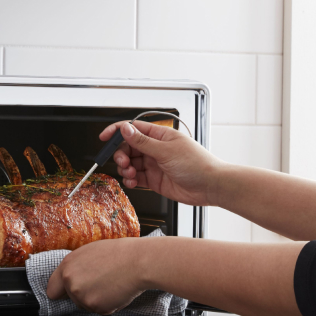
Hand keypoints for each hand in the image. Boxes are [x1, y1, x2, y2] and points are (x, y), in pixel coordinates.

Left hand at [46, 238, 147, 314]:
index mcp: (67, 266)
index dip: (61, 291)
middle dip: (82, 294)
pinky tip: (114, 291)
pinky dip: (106, 305)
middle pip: (70, 298)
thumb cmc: (119, 254)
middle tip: (99, 282)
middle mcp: (71, 282)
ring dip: (95, 299)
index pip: (52, 289)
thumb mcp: (89, 252)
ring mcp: (82, 296)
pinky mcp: (96, 307)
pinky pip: (98, 311)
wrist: (138, 262)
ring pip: (84, 305)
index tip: (66, 292)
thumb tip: (70, 277)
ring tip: (109, 284)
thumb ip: (75, 267)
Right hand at [101, 120, 224, 206]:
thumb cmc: (197, 164)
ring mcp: (155, 164)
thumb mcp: (166, 150)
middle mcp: (156, 149)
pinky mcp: (155, 180)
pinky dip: (131, 180)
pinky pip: (137, 178)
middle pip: (128, 148)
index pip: (133, 129)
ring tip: (131, 174)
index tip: (105, 137)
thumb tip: (126, 129)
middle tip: (123, 163)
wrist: (210, 186)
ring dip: (126, 169)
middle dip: (121, 155)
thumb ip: (143, 142)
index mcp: (160, 135)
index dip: (117, 132)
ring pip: (131, 164)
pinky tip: (133, 182)